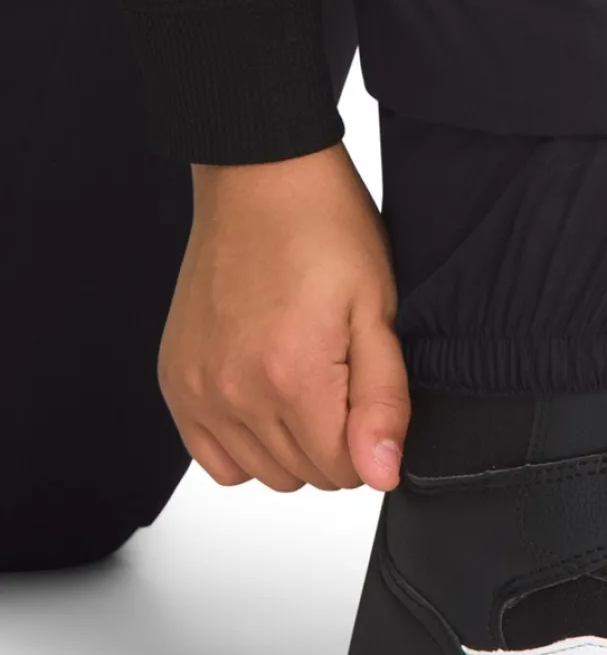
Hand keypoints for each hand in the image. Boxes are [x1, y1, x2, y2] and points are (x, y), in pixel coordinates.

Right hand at [159, 144, 409, 492]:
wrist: (260, 178)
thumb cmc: (325, 230)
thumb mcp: (377, 311)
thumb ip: (383, 401)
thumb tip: (383, 472)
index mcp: (291, 378)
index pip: (345, 470)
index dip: (372, 441)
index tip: (372, 396)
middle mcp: (234, 393)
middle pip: (305, 475)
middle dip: (337, 443)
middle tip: (343, 377)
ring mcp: (198, 390)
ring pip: (262, 473)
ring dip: (293, 444)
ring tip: (306, 379)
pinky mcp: (175, 381)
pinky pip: (213, 457)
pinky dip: (244, 443)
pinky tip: (267, 397)